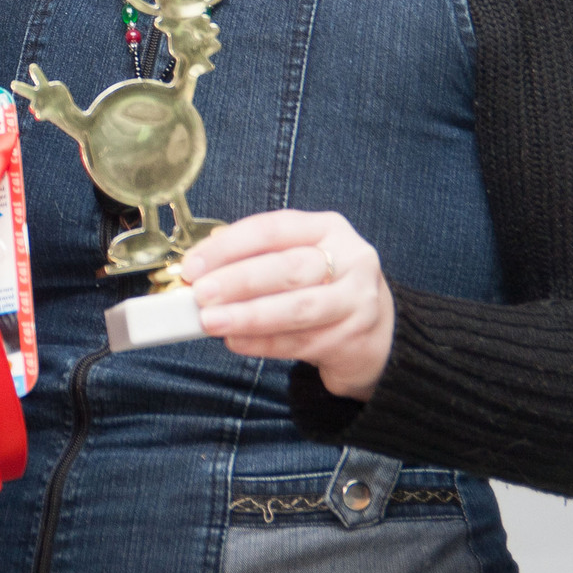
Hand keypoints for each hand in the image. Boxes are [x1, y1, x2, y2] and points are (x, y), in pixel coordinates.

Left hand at [181, 209, 393, 399]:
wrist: (379, 333)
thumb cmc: (321, 287)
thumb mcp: (297, 259)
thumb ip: (254, 259)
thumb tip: (198, 272)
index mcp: (327, 228)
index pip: (272, 229)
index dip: (228, 246)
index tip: (193, 265)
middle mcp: (350, 260)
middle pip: (288, 268)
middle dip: (237, 281)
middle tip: (200, 295)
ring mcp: (357, 301)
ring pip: (297, 308)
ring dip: (248, 316)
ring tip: (211, 322)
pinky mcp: (355, 339)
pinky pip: (300, 342)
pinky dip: (263, 343)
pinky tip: (236, 342)